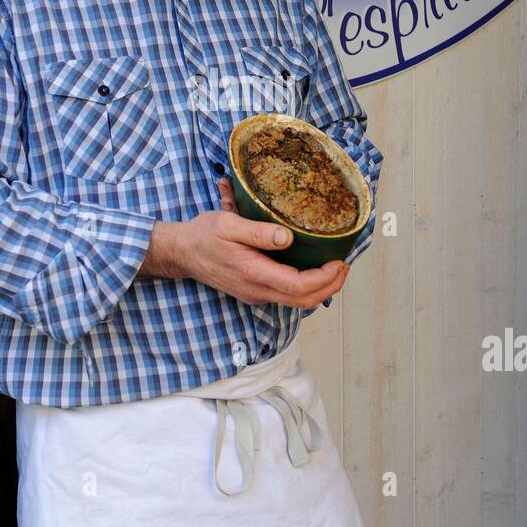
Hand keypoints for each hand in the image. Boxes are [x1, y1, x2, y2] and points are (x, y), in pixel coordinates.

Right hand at [183, 176, 348, 308]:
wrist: (181, 253)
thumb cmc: (203, 236)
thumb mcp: (228, 224)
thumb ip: (258, 232)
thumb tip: (288, 237)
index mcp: (253, 273)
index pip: (298, 287)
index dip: (324, 279)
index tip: (339, 262)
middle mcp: (257, 290)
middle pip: (304, 301)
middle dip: (330, 287)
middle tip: (345, 267)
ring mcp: (255, 294)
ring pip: (297, 302)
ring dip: (321, 289)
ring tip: (335, 268)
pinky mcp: (254, 291)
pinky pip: (287, 296)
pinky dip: (306, 288)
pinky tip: (313, 271)